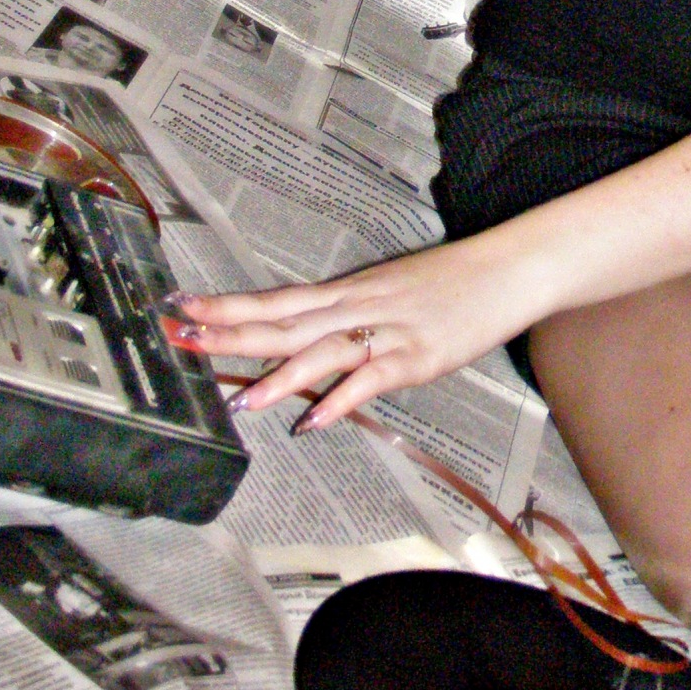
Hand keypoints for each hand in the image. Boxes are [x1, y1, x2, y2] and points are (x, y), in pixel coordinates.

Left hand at [164, 228, 553, 430]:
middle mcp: (359, 306)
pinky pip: (372, 379)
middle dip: (231, 333)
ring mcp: (388, 331)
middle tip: (181, 338)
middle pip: (285, 322)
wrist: (509, 268)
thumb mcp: (391, 289)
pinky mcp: (419, 356)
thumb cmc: (453, 280)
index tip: (182, 307)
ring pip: (323, 351)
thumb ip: (350, 315)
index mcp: (349, 291)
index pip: (277, 299)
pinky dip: (341, 399)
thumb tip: (309, 340)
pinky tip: (314, 420)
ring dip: (279, 375)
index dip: (229, 306)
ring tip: (239, 398)